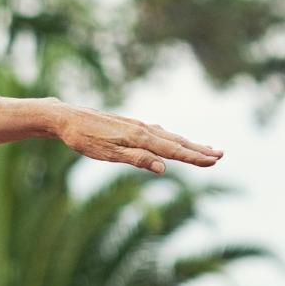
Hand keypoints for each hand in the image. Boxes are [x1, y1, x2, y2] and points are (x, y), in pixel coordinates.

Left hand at [53, 103, 221, 172]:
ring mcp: (135, 125)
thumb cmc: (83, 138)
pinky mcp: (128, 125)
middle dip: (198, 149)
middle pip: (175, 142)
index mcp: (139, 137)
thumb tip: (164, 167)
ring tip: (205, 148)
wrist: (65, 117)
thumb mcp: (107, 153)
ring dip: (187, 143)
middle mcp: (141, 129)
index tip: (214, 161)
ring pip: (167, 136)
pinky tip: (172, 139)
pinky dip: (170, 137)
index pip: (172, 150)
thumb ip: (136, 159)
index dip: (194, 157)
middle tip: (220, 155)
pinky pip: (156, 132)